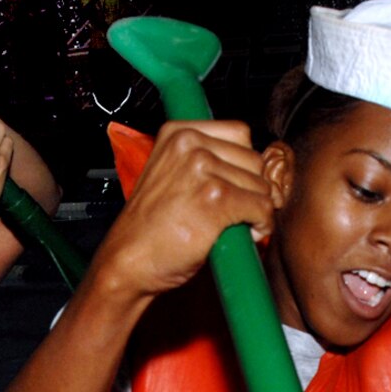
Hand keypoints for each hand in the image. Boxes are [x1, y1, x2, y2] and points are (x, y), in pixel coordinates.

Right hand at [92, 120, 273, 300]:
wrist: (129, 260)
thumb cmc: (151, 227)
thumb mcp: (172, 175)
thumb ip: (206, 160)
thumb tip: (257, 166)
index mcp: (178, 132)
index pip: (239, 133)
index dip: (244, 164)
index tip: (238, 186)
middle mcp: (189, 144)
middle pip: (253, 158)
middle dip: (253, 189)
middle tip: (238, 212)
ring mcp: (201, 168)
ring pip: (260, 184)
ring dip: (257, 210)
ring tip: (235, 225)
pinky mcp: (215, 197)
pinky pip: (260, 207)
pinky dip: (262, 225)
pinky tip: (246, 234)